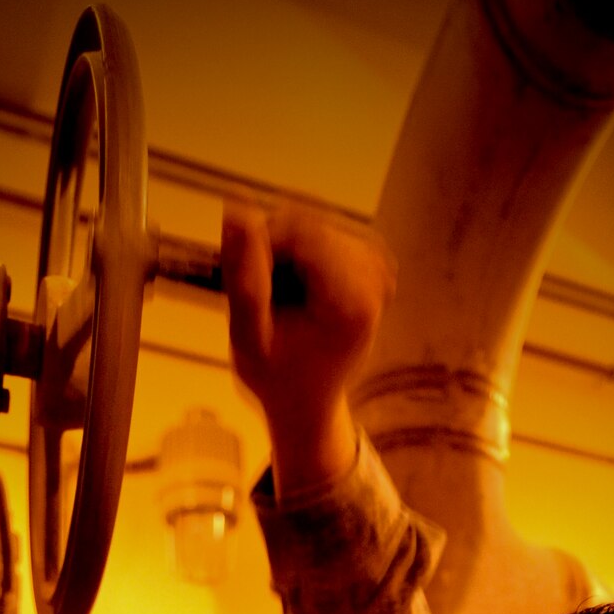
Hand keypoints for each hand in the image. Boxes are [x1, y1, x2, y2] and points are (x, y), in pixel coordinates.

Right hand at [221, 201, 395, 497]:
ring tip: (276, 293)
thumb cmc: (276, 376)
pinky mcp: (372, 262)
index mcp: (353, 303)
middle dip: (273, 245)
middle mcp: (375, 282)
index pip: (301, 233)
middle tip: (258, 291)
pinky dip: (301, 248)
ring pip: (314, 221)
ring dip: (284, 246)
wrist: (307, 400)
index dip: (261, 243)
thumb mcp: (249, 338)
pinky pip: (325, 228)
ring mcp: (377, 270)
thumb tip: (236, 212)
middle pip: (309, 223)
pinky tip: (294, 283)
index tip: (242, 278)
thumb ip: (244, 279)